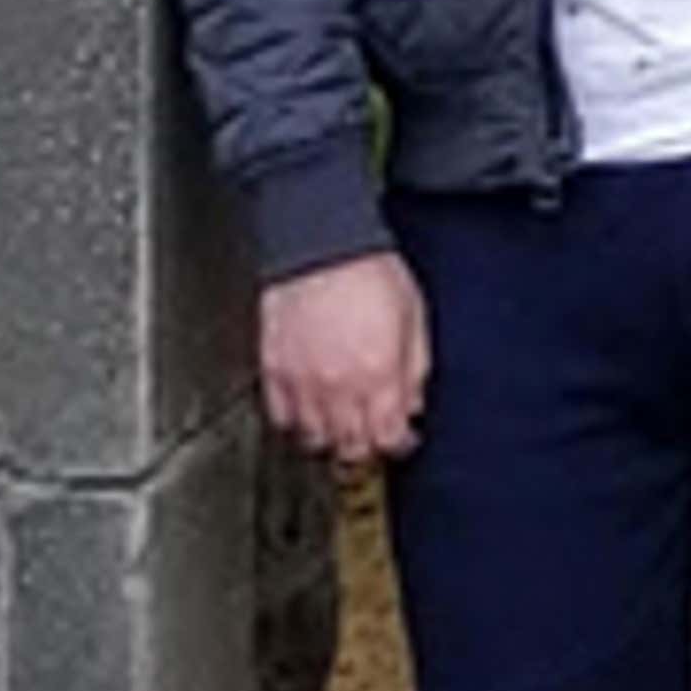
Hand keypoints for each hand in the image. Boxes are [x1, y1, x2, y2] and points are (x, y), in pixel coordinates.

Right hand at [260, 252, 430, 464]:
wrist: (321, 241)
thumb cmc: (369, 270)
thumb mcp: (414, 318)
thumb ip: (415, 370)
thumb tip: (412, 405)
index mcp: (379, 374)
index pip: (388, 438)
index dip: (398, 445)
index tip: (400, 439)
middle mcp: (339, 385)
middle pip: (351, 448)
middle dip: (365, 449)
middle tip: (370, 439)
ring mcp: (302, 381)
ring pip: (314, 439)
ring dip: (330, 440)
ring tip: (340, 427)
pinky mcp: (274, 369)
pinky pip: (280, 416)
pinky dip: (295, 422)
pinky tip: (308, 411)